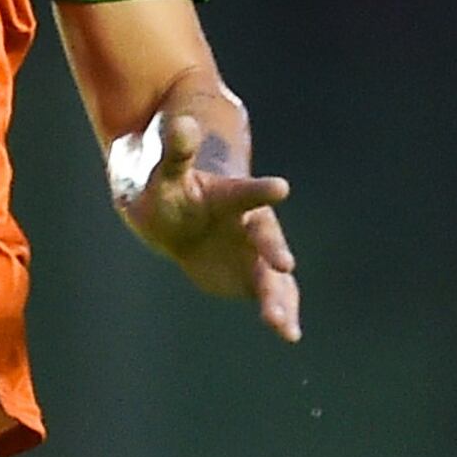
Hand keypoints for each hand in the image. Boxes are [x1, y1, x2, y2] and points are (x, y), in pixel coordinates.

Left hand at [113, 106, 300, 339]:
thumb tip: (181, 123)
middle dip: (274, 251)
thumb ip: (177, 153)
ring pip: (273, 275)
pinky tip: (290, 333)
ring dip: (279, 297)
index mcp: (231, 196)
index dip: (261, 190)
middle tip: (284, 266)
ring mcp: (255, 253)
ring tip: (284, 326)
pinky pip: (273, 296)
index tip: (281, 187)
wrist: (178, 216)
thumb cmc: (170, 190)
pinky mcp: (253, 277)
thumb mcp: (166, 173)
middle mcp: (251, 224)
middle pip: (266, 238)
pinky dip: (282, 312)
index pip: (247, 192)